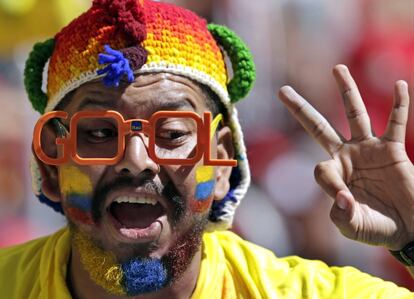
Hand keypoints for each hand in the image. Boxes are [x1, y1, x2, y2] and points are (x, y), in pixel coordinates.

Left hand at [278, 64, 413, 250]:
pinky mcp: (392, 149)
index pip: (321, 169)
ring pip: (354, 114)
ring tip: (337, 69)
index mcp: (333, 174)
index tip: (346, 200)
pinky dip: (399, 105)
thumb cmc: (376, 229)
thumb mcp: (353, 226)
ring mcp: (369, 149)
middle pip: (319, 126)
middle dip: (301, 109)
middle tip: (283, 90)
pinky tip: (399, 85)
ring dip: (346, 91)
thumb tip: (343, 197)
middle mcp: (346, 156)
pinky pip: (396, 123)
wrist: (408, 229)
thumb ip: (342, 215)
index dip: (331, 183)